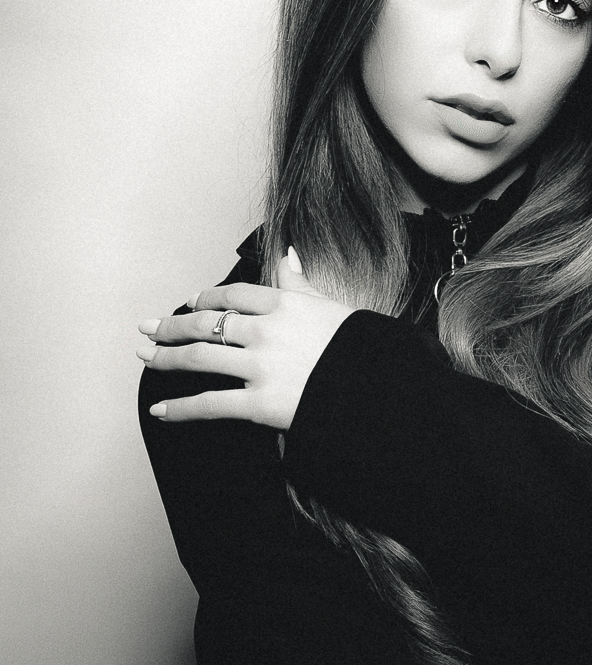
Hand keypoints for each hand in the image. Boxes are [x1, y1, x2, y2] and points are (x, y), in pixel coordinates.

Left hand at [137, 248, 354, 428]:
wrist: (374, 389)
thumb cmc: (356, 346)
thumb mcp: (330, 305)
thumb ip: (300, 282)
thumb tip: (286, 253)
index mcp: (282, 304)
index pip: (231, 296)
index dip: (204, 299)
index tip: (189, 302)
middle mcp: (264, 331)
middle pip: (205, 324)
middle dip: (170, 326)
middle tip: (147, 328)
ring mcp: (258, 367)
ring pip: (197, 359)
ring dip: (164, 358)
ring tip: (145, 357)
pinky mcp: (257, 404)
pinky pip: (209, 404)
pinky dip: (180, 409)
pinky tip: (160, 410)